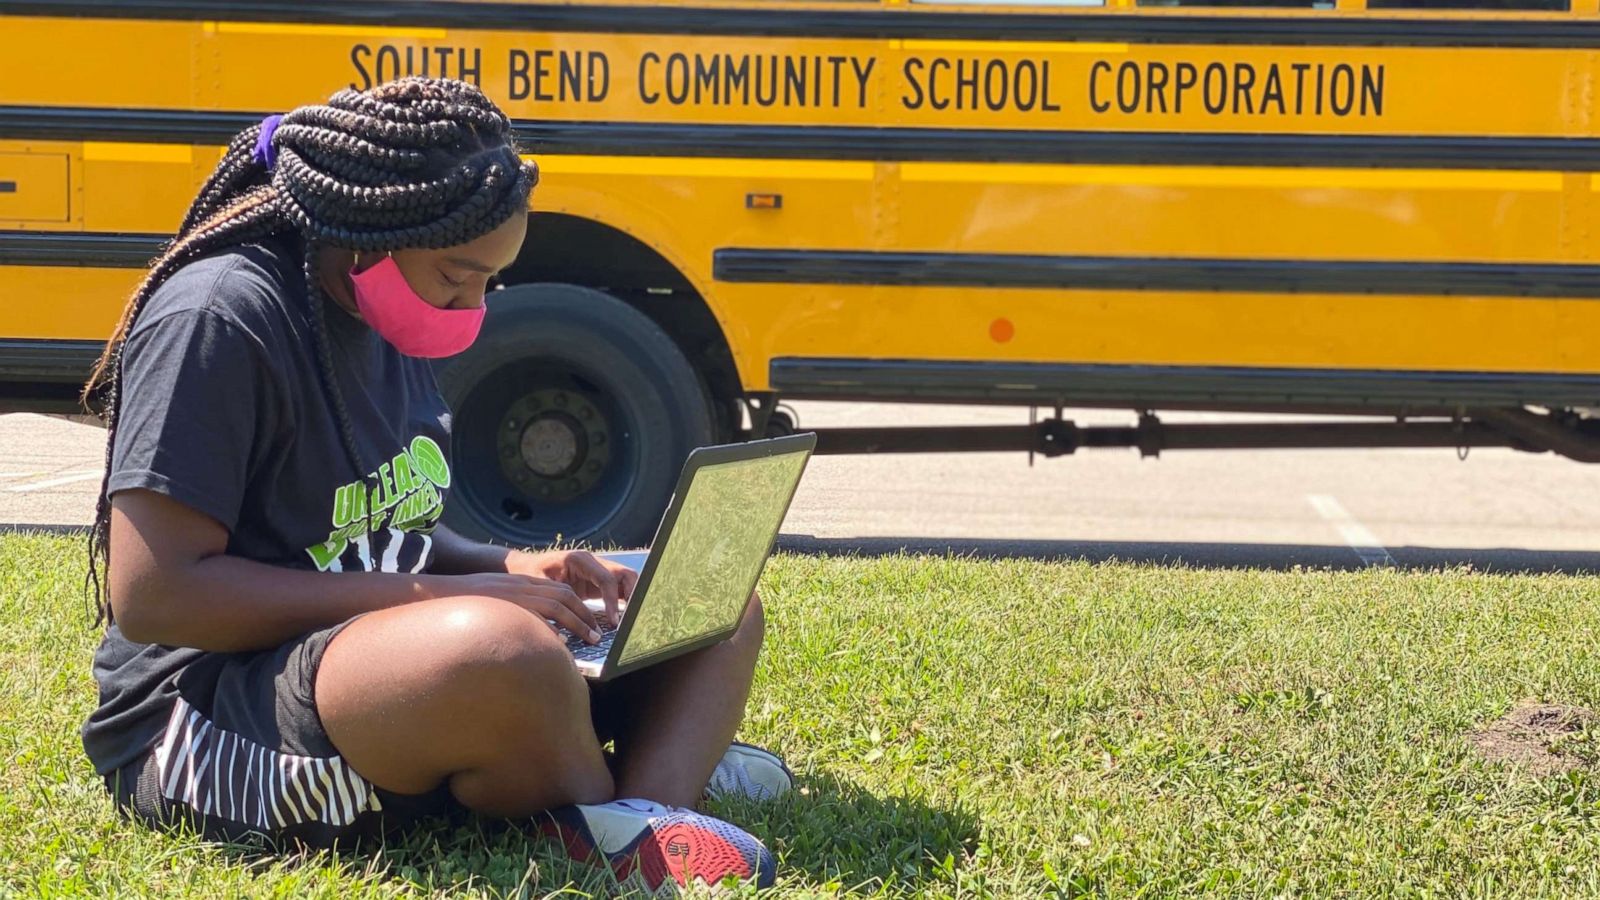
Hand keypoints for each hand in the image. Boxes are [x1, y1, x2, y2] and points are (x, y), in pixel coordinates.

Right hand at [430, 572, 603, 642]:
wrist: (437, 591)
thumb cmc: (464, 602)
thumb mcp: (496, 599)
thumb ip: (517, 611)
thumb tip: (534, 635)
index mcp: (521, 582)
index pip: (559, 590)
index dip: (579, 606)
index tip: (590, 622)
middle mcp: (522, 585)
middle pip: (564, 595)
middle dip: (585, 614)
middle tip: (597, 633)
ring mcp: (514, 594)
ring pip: (557, 604)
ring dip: (578, 622)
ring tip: (590, 639)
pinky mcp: (506, 604)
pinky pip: (536, 616)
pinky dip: (552, 629)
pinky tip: (562, 644)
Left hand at [509, 549, 637, 626]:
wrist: (522, 566)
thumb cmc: (526, 574)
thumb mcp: (536, 585)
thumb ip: (552, 600)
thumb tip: (567, 623)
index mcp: (579, 559)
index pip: (606, 579)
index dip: (613, 601)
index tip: (614, 622)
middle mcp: (592, 562)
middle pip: (625, 574)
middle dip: (632, 596)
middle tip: (630, 619)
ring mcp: (596, 570)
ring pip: (625, 580)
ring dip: (630, 599)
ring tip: (628, 621)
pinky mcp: (595, 582)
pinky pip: (616, 589)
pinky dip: (622, 602)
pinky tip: (619, 619)